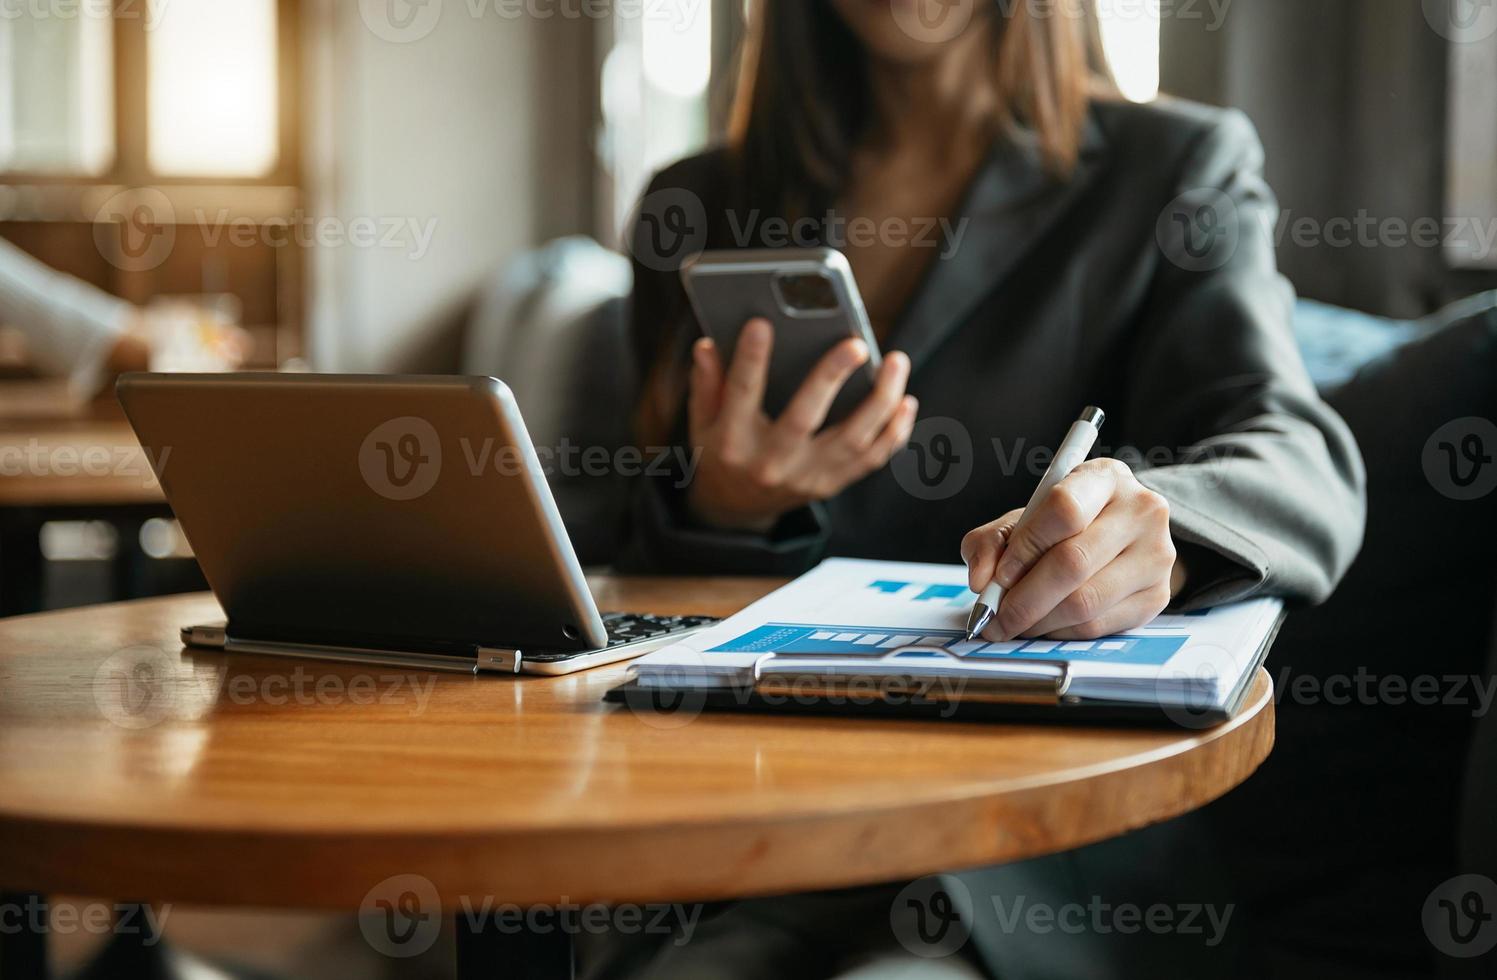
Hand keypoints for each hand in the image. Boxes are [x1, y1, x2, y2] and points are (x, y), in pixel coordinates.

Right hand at [685, 318, 917, 532]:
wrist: (737, 507)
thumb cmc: (722, 451)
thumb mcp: (702, 421)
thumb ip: (707, 384)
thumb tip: (707, 345)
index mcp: (733, 442)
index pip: (741, 394)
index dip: (750, 358)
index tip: (762, 323)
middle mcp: (771, 462)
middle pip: (805, 418)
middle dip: (830, 378)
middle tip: (855, 344)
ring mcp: (806, 477)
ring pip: (853, 440)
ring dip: (880, 401)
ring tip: (896, 361)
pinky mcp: (831, 484)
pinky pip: (871, 459)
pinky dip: (894, 432)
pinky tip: (905, 401)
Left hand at [960, 458, 1184, 640]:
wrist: (1122, 538)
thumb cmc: (1065, 525)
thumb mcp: (1024, 519)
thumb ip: (991, 541)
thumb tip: (982, 580)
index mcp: (1105, 478)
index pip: (1064, 510)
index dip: (1025, 548)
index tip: (998, 576)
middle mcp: (1141, 511)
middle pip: (1074, 563)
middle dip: (1023, 599)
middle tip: (994, 617)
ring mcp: (1156, 555)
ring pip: (1085, 602)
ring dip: (1038, 622)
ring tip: (1014, 623)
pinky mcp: (1158, 595)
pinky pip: (1099, 625)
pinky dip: (1060, 632)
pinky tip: (1044, 626)